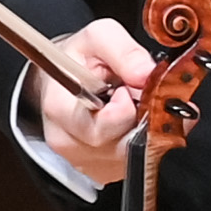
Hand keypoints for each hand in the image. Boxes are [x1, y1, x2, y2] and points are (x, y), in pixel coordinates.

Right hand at [28, 20, 158, 185]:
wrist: (61, 80)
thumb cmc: (76, 60)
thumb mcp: (96, 38)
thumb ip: (124, 51)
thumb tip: (149, 74)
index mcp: (61, 112)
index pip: (102, 128)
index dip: (127, 107)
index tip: (129, 86)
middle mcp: (71, 144)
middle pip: (125, 146)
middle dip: (145, 118)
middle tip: (142, 93)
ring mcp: (87, 163)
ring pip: (137, 155)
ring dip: (149, 128)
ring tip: (138, 103)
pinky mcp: (104, 171)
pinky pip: (138, 162)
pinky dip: (147, 140)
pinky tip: (137, 119)